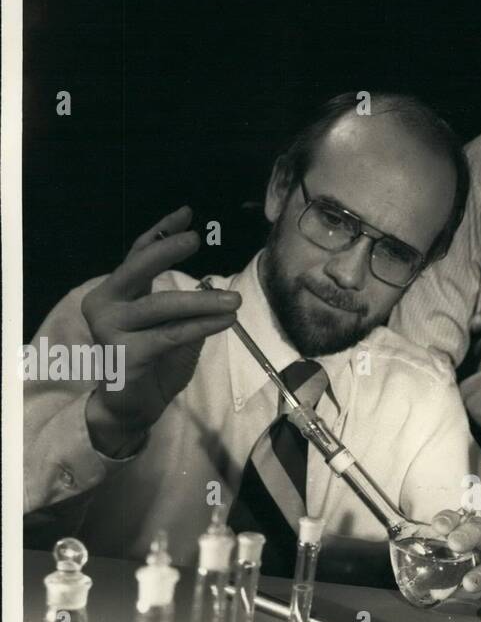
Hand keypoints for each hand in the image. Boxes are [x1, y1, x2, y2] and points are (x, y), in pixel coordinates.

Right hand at [82, 206, 239, 454]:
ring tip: (234, 300)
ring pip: (162, 305)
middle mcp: (105, 304)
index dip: (161, 232)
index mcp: (115, 292)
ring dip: (202, 301)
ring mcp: (111, 328)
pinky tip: (226, 321)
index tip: (186, 214)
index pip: (137, 254)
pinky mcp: (127, 353)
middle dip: (167, 250)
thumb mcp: (166, 326)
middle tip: (196, 238)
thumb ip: (180, 304)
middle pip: (137, 268)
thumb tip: (210, 282)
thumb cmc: (151, 364)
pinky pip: (172, 335)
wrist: (130, 407)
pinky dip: (202, 327)